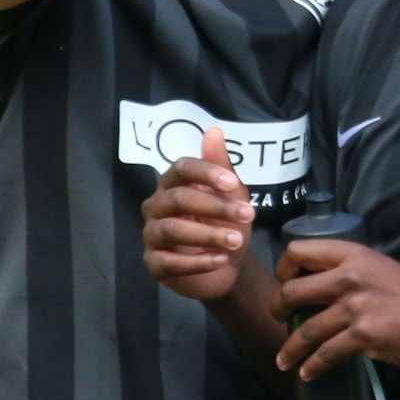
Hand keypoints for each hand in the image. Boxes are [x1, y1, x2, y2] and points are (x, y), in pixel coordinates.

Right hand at [141, 128, 254, 301]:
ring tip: (237, 241)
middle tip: (247, 215)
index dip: (205, 172)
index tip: (233, 183)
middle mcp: (156, 206)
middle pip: (178, 198)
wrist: (226, 268)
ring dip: (208, 235)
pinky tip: (221, 261)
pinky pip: (170, 262)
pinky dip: (198, 262)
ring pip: (172, 230)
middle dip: (215, 206)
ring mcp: (151, 235)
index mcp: (171, 184)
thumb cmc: (223, 224)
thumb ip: (220, 166)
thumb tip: (214, 131)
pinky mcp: (153, 263)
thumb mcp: (230, 196)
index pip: (181, 169)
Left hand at [270, 239, 399, 379]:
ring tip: (284, 360)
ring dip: (289, 349)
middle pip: (293, 290)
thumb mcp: (377, 267)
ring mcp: (356, 307)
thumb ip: (346, 269)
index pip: (298, 251)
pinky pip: (326, 353)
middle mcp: (350, 277)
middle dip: (277, 309)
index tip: (283, 283)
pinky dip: (311, 366)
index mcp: (351, 255)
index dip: (284, 269)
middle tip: (278, 319)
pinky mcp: (363, 335)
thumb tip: (311, 282)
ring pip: (305, 329)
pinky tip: (307, 373)